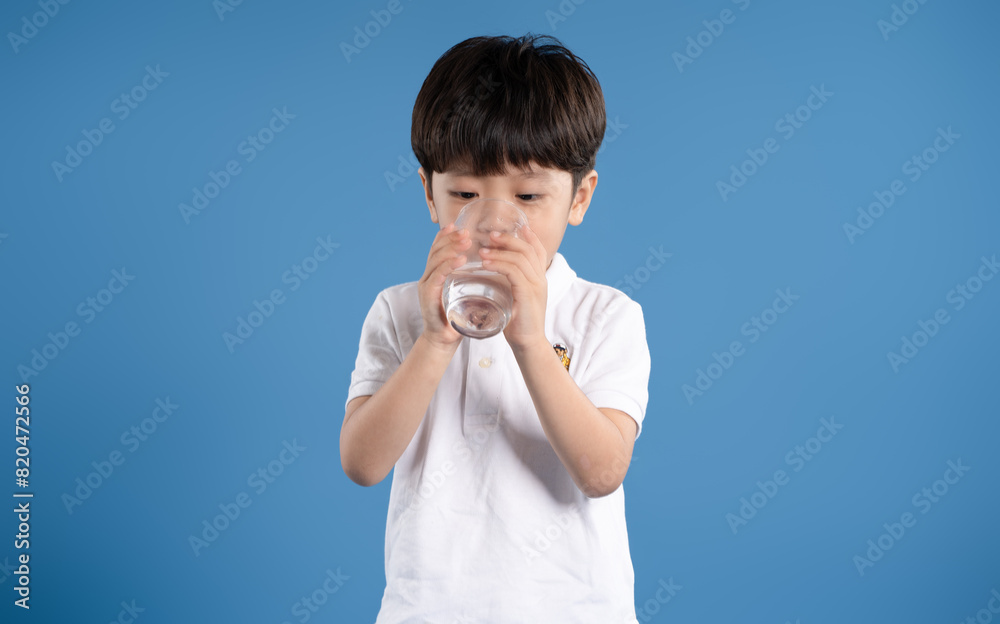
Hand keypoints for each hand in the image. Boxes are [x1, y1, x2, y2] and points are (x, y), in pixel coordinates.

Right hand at [417, 223, 469, 351]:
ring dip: (451, 248)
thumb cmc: (456, 317)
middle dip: (451, 238)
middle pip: (436, 251)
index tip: (458, 225)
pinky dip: (448, 266)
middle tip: (466, 231)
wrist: (444, 341)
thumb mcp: (463, 293)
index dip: (447, 236)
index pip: (437, 250)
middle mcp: (427, 277)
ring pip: (436, 260)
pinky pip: (437, 277)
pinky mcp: (428, 297)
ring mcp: (426, 287)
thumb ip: (468, 279)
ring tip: (465, 241)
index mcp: (435, 274)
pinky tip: (460, 260)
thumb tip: (487, 266)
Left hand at [479, 224, 548, 351]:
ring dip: (499, 252)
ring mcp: (537, 286)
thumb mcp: (515, 296)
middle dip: (509, 239)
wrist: (528, 343)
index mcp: (540, 278)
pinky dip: (498, 265)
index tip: (516, 227)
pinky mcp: (528, 294)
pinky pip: (514, 272)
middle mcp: (541, 279)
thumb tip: (495, 270)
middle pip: (528, 249)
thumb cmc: (518, 322)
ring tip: (482, 251)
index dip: (529, 236)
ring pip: (520, 258)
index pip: (538, 250)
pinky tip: (486, 264)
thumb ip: (511, 282)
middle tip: (491, 235)